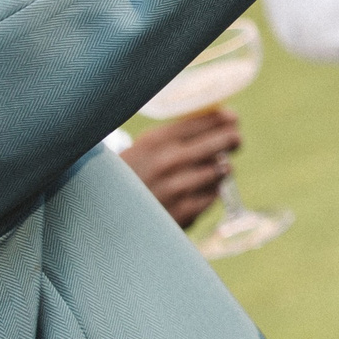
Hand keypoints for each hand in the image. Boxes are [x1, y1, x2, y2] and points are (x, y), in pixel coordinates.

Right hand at [120, 109, 239, 228]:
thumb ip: (174, 135)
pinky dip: (210, 191)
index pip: (205, 121)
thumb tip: (220, 119)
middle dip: (233, 139)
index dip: (224, 119)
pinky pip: (215, 195)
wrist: (103, 219)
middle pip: (224, 141)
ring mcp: (177, 188)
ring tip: (211, 168)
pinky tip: (196, 191)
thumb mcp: (142, 149)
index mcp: (155, 140)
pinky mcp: (184, 213)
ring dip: (221, 168)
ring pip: (223, 169)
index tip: (231, 119)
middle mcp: (168, 162)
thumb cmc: (128, 178)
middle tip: (235, 140)